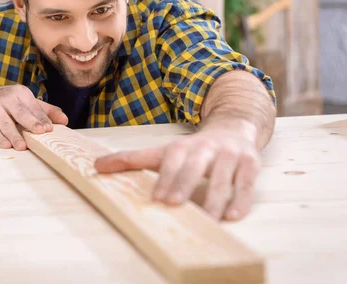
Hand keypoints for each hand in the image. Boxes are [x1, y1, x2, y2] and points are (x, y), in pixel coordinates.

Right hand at [0, 85, 67, 149]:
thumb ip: (45, 111)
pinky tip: (6, 145)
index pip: (34, 106)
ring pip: (5, 123)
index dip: (42, 118)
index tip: (49, 129)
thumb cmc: (8, 105)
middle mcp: (6, 96)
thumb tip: (65, 120)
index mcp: (20, 92)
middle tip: (41, 132)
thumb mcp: (25, 103)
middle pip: (20, 112)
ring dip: (14, 135)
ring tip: (22, 147)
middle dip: (31, 123)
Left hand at [93, 125, 260, 220]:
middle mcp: (207, 149)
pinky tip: (233, 216)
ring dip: (215, 199)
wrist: (233, 128)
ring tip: (207, 219)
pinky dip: (241, 200)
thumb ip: (132, 159)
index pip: (172, 160)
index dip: (166, 178)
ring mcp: (230, 156)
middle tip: (174, 204)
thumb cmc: (193, 149)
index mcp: (183, 146)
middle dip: (185, 184)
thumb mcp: (164, 151)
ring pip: (223, 179)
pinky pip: (247, 184)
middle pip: (196, 167)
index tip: (158, 198)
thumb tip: (96, 166)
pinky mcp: (250, 165)